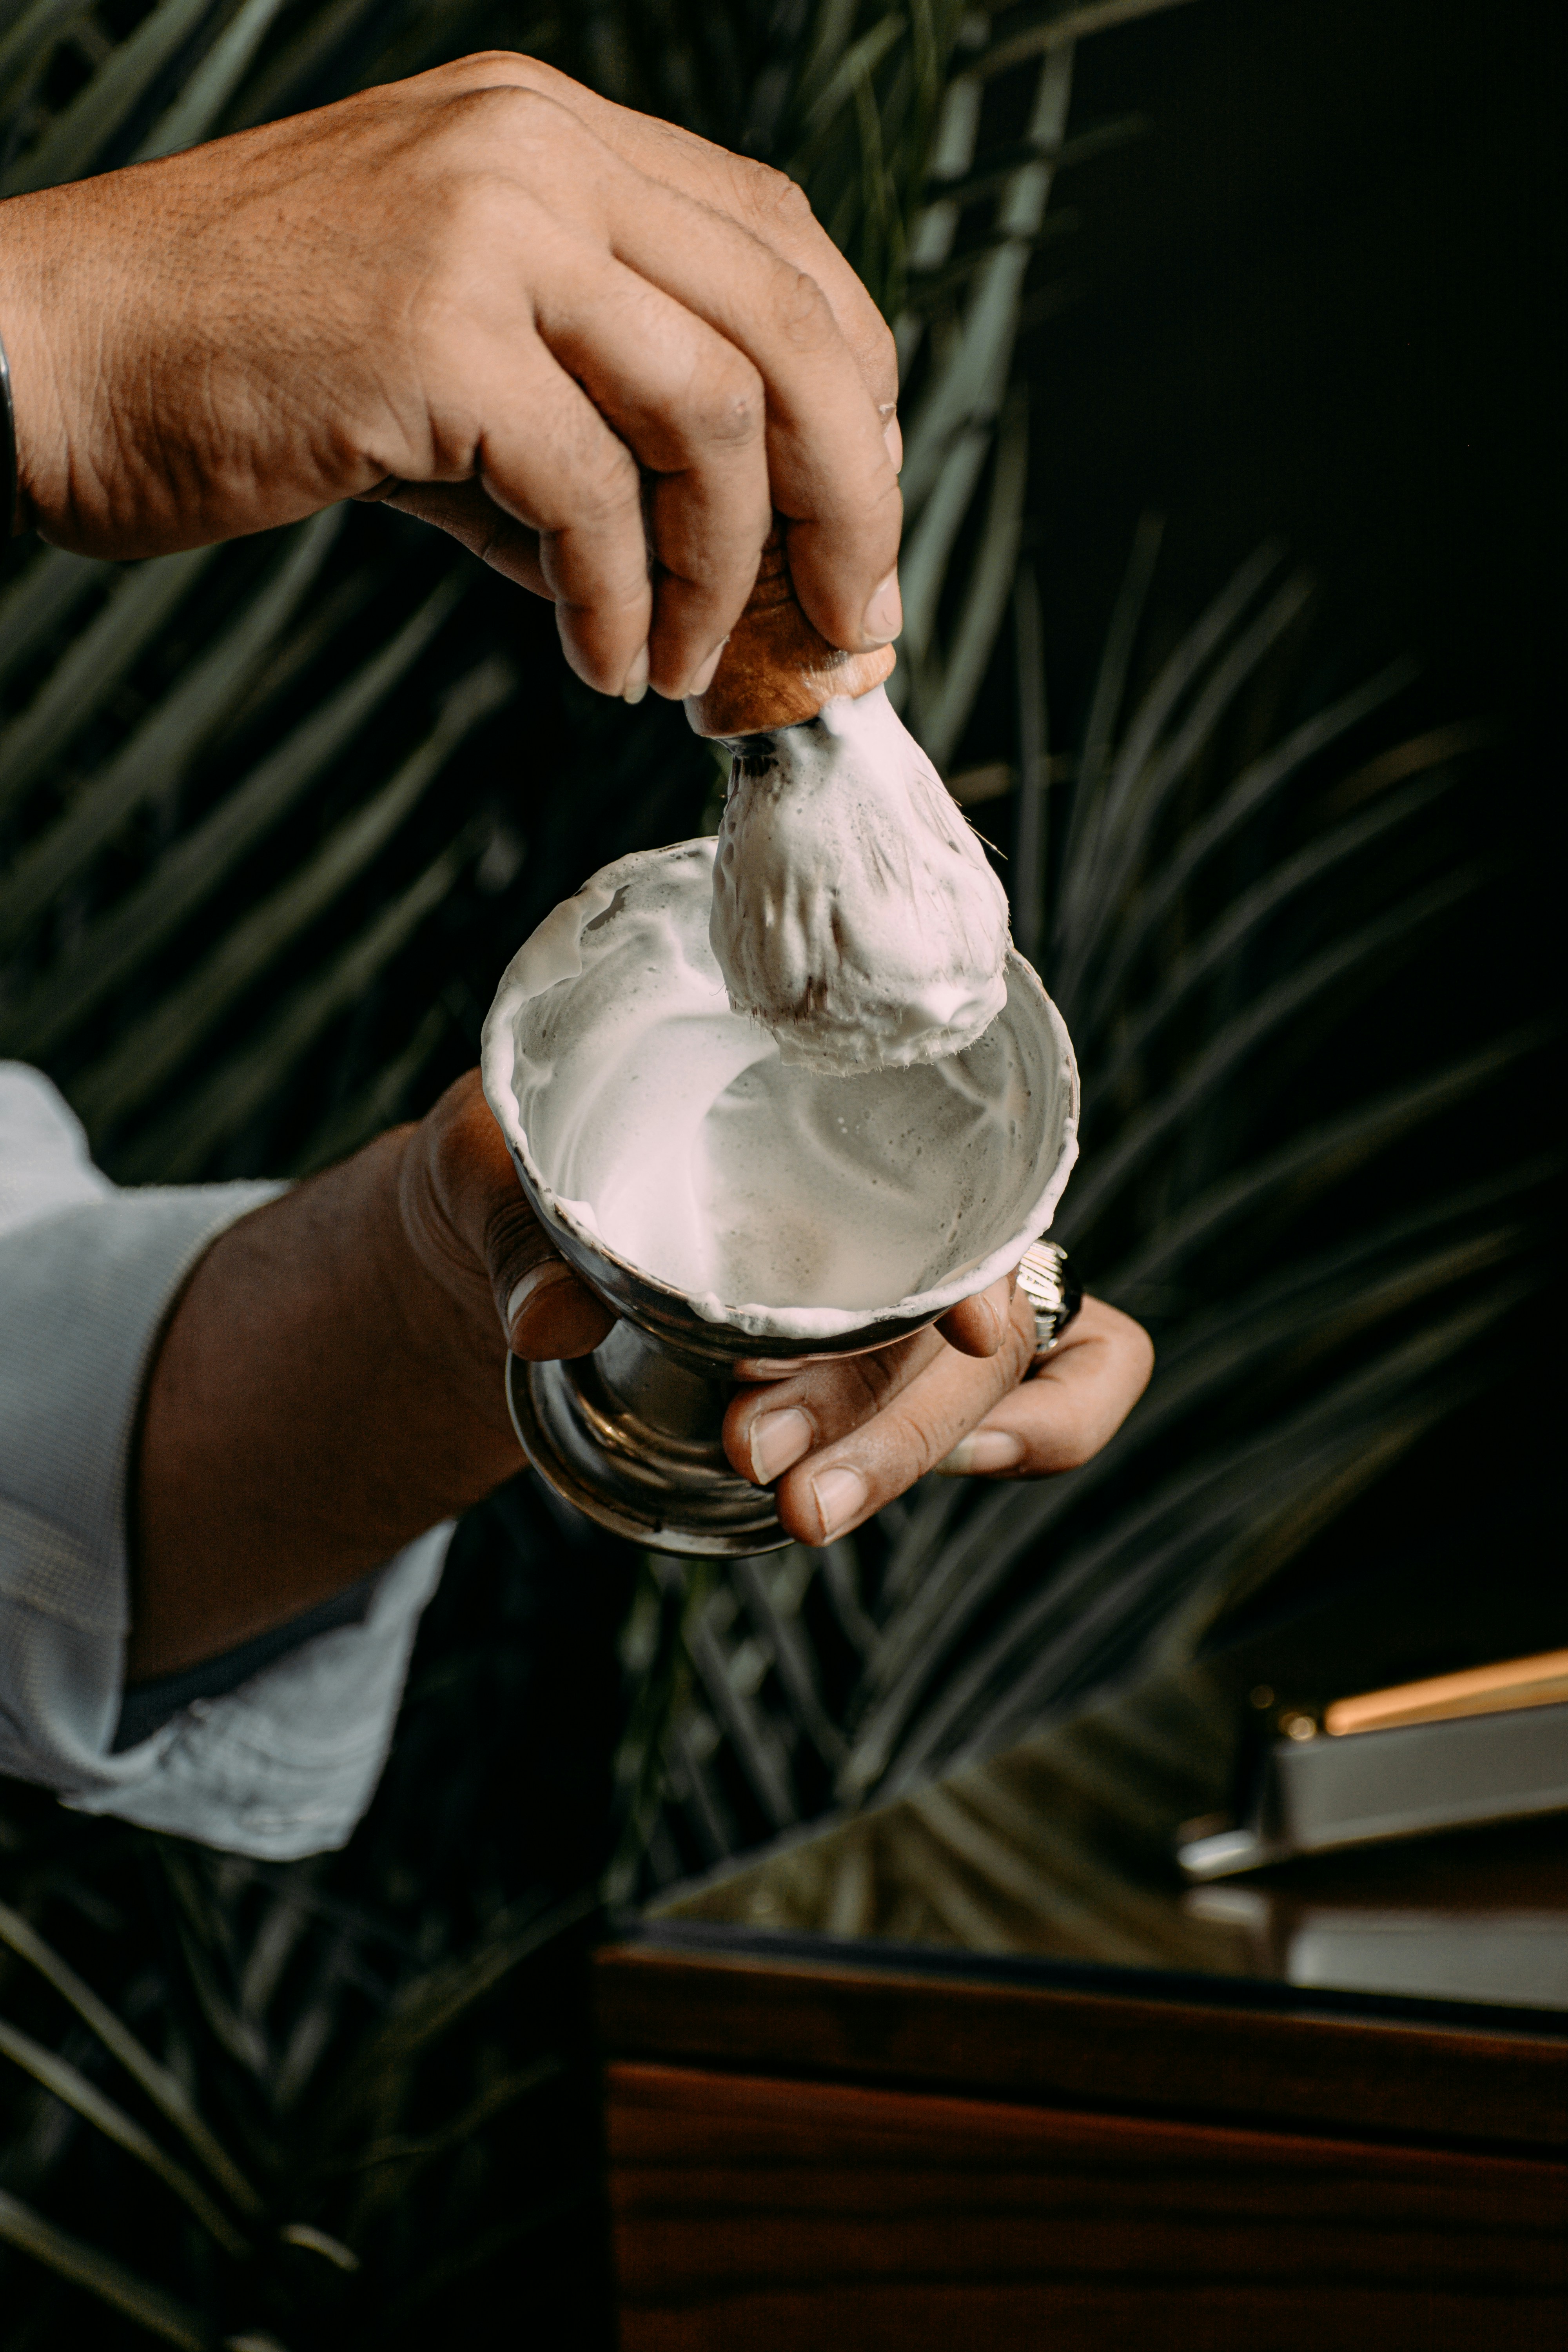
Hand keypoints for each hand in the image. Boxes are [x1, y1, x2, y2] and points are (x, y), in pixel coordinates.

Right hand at [0, 53, 901, 700]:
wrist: (56, 351)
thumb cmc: (241, 364)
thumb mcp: (450, 366)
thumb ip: (588, 432)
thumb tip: (713, 560)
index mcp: (554, 135)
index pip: (782, 248)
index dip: (855, 393)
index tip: (856, 517)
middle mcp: (538, 149)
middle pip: (794, 323)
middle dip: (852, 495)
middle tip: (851, 620)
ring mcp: (486, 227)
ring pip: (720, 407)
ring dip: (736, 572)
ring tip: (694, 667)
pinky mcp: (431, 331)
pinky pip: (595, 496)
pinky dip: (625, 608)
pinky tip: (606, 663)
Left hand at [131, 1074, 1148, 1676]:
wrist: (508, 1248)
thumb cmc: (524, 1180)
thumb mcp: (492, 1172)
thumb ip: (506, 1179)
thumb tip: (521, 1213)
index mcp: (856, 1143)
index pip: (1001, 1220)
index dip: (992, 1306)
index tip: (919, 1354)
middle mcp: (908, 1229)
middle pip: (1006, 1344)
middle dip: (904, 1419)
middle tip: (770, 1479)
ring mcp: (900, 1323)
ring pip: (1011, 1404)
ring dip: (908, 1464)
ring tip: (783, 1507)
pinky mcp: (862, 1400)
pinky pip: (956, 1441)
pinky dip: (913, 1470)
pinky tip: (807, 1492)